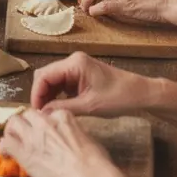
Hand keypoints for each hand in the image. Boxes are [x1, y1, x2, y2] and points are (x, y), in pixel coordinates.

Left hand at [0, 108, 115, 176]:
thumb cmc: (95, 162)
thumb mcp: (87, 138)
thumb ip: (73, 132)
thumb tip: (71, 138)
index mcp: (62, 116)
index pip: (47, 113)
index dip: (44, 123)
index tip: (45, 132)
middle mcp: (44, 121)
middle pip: (28, 114)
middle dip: (26, 123)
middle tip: (27, 134)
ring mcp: (32, 135)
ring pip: (14, 123)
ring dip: (13, 131)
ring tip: (14, 141)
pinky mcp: (23, 151)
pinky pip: (6, 143)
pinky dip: (4, 148)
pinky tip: (6, 154)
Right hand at [27, 51, 155, 116]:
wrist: (141, 94)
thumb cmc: (119, 98)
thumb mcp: (89, 106)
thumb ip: (63, 108)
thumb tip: (42, 114)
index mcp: (74, 64)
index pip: (44, 76)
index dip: (36, 94)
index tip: (36, 113)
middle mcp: (72, 61)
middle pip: (45, 76)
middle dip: (41, 95)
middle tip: (41, 115)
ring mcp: (76, 67)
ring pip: (52, 80)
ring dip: (48, 96)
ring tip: (48, 114)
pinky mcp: (80, 75)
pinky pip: (62, 84)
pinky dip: (57, 96)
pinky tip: (59, 108)